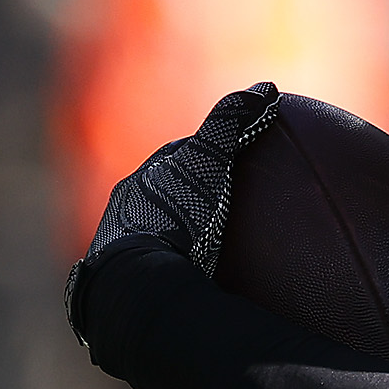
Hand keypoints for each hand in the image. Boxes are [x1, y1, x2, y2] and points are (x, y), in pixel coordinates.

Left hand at [64, 82, 281, 339]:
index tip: (235, 160)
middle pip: (163, 204)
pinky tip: (209, 300)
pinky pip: (163, 287)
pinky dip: (183, 285)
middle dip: (189, 203)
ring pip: (157, 247)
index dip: (204, 158)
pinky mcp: (127, 301)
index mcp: (139, 185)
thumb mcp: (208, 161)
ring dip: (182, 249)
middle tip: (229, 209)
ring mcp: (123, 262)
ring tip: (221, 260)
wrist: (135, 285)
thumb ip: (232, 123)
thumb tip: (266, 87)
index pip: (174, 161)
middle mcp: (123, 219)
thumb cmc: (173, 217)